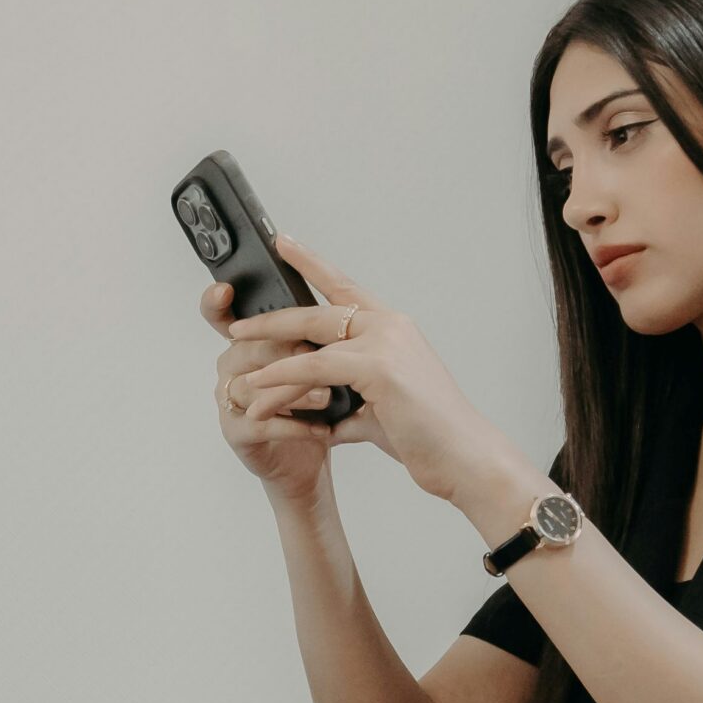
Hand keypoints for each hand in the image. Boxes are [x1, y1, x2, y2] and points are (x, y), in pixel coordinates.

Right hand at [203, 279, 336, 497]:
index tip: (224, 289)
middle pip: (247, 346)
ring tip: (326, 397)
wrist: (312, 456)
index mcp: (251, 342)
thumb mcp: (323, 361)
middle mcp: (234, 366)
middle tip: (314, 354)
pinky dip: (294, 425)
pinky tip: (321, 428)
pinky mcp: (237, 432)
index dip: (217, 301)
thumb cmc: (315, 404)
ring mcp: (231, 400)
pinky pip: (259, 423)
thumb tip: (344, 306)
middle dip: (283, 349)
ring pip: (251, 385)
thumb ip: (319, 334)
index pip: (225, 314)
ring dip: (292, 390)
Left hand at [226, 236, 519, 507]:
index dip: (313, 265)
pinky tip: (260, 389)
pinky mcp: (378, 366)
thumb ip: (354, 408)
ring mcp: (385, 342)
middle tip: (238, 324)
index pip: (346, 288)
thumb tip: (328, 422)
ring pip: (311, 337)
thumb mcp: (382, 414)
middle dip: (273, 317)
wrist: (464, 458)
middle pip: (319, 309)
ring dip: (269, 351)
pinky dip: (283, 378)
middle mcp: (390, 326)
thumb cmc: (430, 437)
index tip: (285, 244)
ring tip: (239, 372)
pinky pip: (315, 367)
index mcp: (393, 329)